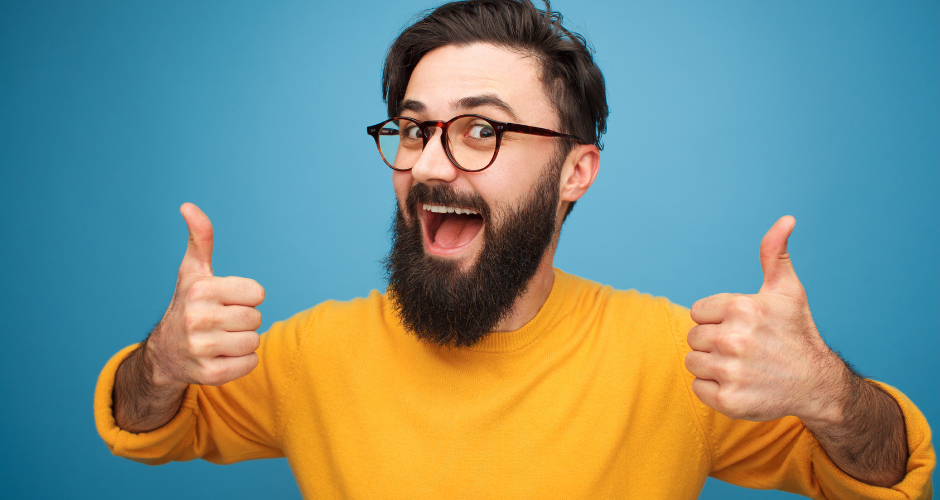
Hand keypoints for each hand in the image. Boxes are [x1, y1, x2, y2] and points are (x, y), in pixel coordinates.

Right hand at [143, 203, 264, 389]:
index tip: (226, 300)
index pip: (258, 293)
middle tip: (221, 322)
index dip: (246, 297)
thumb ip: (200, 238)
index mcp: (201, 290)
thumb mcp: (193, 271)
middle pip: (256, 318)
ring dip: (243, 341)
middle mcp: (198, 318)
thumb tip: (188, 205)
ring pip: (254, 341)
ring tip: (220, 338)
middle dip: (244, 320)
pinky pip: (250, 364)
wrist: (165, 354)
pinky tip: (221, 356)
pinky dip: (242, 362)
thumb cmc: (187, 305)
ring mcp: (202, 349)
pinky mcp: (209, 375)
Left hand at [685, 216, 845, 424]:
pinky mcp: (729, 401)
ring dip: (711, 365)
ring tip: (741, 365)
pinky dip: (713, 388)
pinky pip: (698, 388)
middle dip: (713, 341)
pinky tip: (740, 383)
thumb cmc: (797, 333)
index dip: (716, 319)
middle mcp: (734, 339)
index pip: (697, 312)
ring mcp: (731, 372)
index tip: (742, 326)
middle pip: (693, 337)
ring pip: (692, 362)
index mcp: (742, 307)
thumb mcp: (787, 290)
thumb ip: (774, 254)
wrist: (818, 384)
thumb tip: (786, 220)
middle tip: (743, 348)